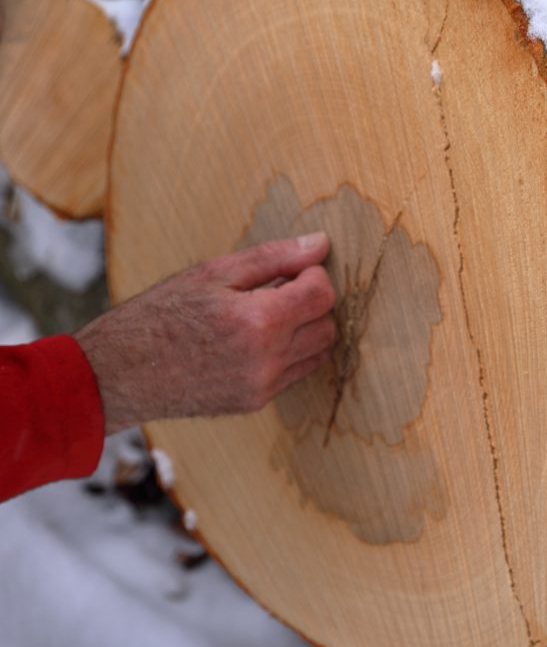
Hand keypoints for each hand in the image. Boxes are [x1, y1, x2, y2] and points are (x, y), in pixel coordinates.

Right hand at [76, 233, 336, 433]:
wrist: (119, 372)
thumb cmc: (160, 314)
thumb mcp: (213, 273)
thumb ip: (274, 258)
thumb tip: (322, 244)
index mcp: (259, 322)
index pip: (323, 294)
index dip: (314, 274)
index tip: (293, 269)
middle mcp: (268, 359)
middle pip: (328, 325)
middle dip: (313, 303)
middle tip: (280, 289)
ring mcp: (263, 386)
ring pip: (318, 352)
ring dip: (305, 329)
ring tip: (267, 314)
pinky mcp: (256, 402)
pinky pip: (295, 373)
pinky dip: (288, 353)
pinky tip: (255, 340)